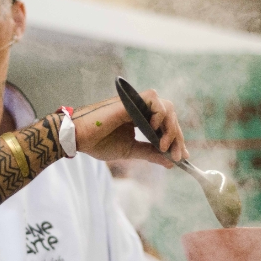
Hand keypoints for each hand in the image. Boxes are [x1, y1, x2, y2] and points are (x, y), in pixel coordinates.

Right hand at [71, 90, 187, 166]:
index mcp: (141, 118)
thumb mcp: (130, 150)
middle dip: (177, 136)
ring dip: (170, 127)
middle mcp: (141, 109)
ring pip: (166, 107)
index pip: (167, 125)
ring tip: (163, 145)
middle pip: (170, 116)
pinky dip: (158, 113)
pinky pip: (153, 98)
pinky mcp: (130, 100)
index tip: (181, 156)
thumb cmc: (99, 142)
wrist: (79, 138)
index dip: (177, 139)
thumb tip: (170, 162)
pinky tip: (153, 129)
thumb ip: (150, 153)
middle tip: (176, 155)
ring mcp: (136, 103)